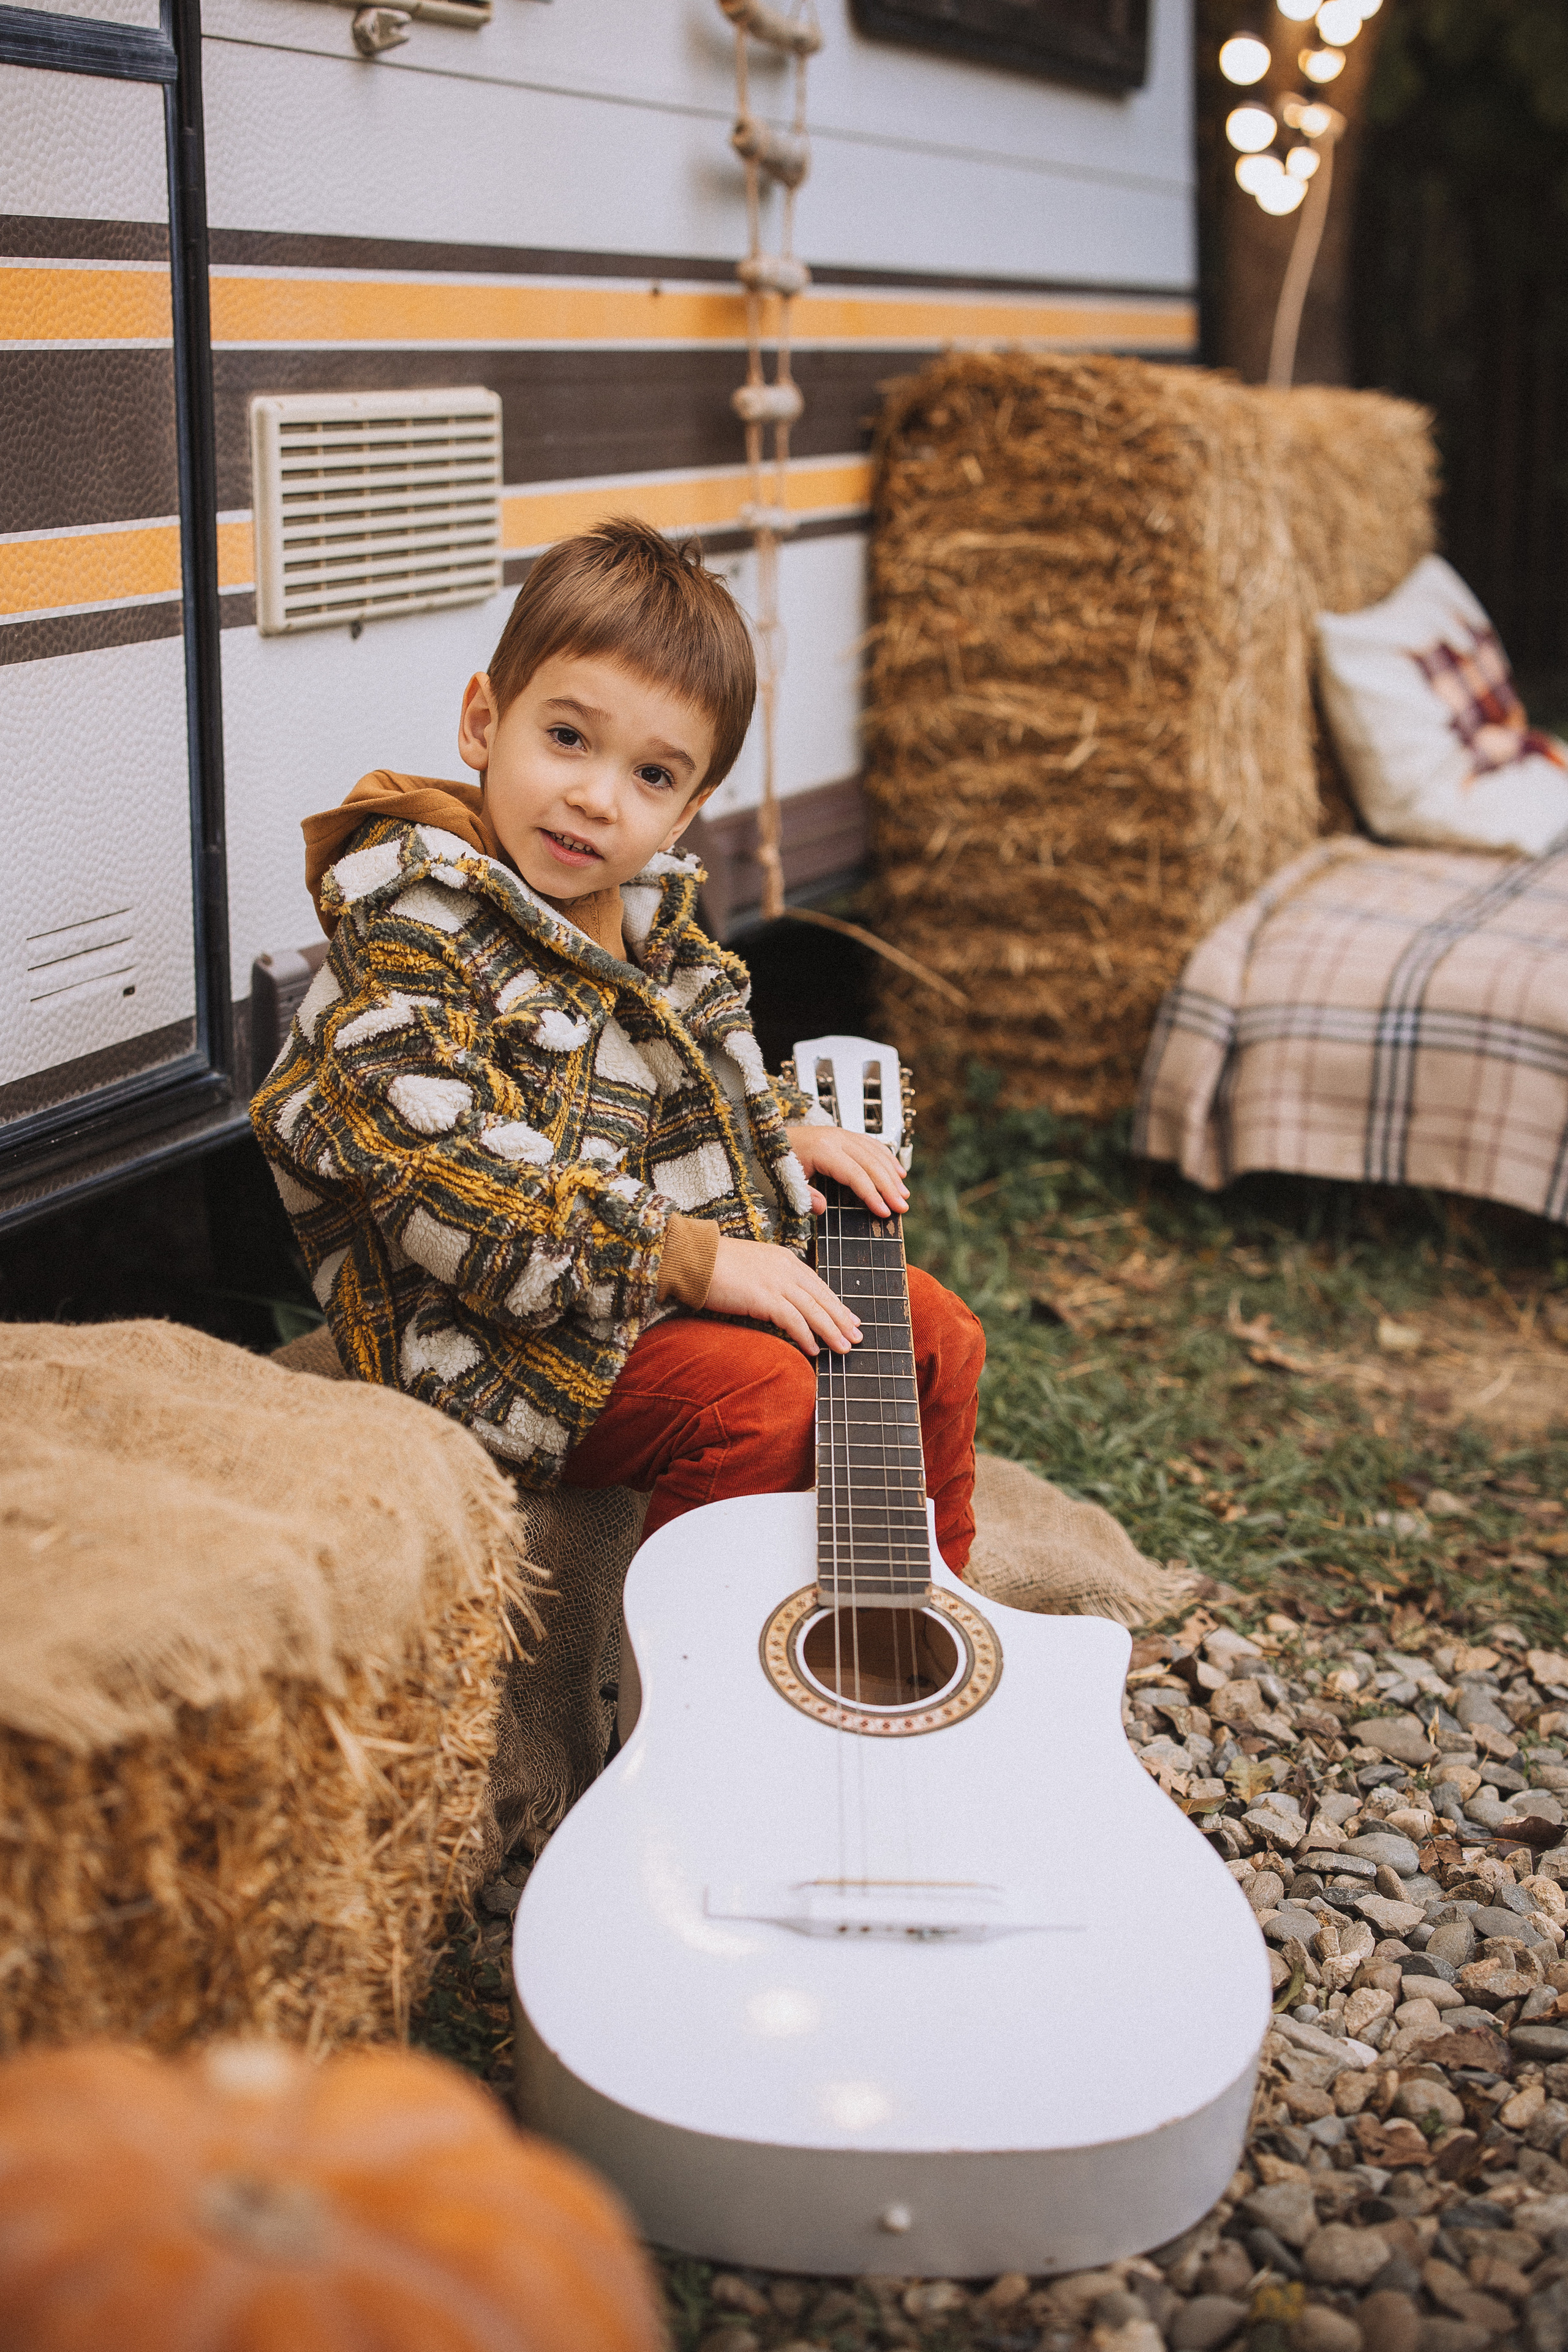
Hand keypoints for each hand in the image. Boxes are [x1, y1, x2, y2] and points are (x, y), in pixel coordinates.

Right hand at [706, 1236, 861, 1355]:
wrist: (692, 1257)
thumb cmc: (714, 1264)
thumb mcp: (751, 1267)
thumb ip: (769, 1280)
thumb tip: (778, 1302)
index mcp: (784, 1258)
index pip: (818, 1284)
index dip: (836, 1303)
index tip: (850, 1318)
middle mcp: (786, 1268)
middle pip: (822, 1297)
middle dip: (842, 1319)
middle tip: (858, 1336)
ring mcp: (776, 1281)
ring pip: (813, 1310)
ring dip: (831, 1331)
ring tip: (844, 1348)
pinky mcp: (764, 1297)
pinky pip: (793, 1320)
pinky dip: (806, 1336)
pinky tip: (814, 1350)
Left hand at [785, 1124, 910, 1219]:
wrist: (769, 1139)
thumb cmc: (777, 1162)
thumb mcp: (785, 1182)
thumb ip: (803, 1195)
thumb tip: (821, 1208)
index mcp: (822, 1149)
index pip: (855, 1174)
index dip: (872, 1194)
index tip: (885, 1212)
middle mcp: (835, 1138)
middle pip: (870, 1163)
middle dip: (889, 1187)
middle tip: (902, 1207)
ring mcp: (841, 1134)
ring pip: (875, 1153)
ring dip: (892, 1174)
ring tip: (903, 1194)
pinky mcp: (843, 1135)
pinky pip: (871, 1145)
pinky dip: (887, 1158)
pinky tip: (898, 1172)